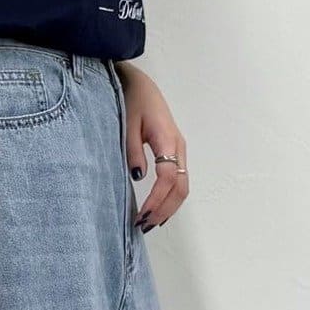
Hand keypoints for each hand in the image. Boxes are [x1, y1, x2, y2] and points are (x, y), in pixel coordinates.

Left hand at [121, 66, 189, 230]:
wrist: (140, 84)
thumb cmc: (131, 99)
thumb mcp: (126, 122)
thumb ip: (132, 149)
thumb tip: (138, 176)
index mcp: (167, 139)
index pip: (168, 177)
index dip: (157, 199)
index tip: (142, 214)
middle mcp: (178, 147)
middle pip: (181, 187)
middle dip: (165, 209)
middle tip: (145, 225)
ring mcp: (179, 151)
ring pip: (183, 186)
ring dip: (169, 207)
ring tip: (150, 222)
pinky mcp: (174, 153)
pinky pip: (179, 180)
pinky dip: (170, 198)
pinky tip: (157, 209)